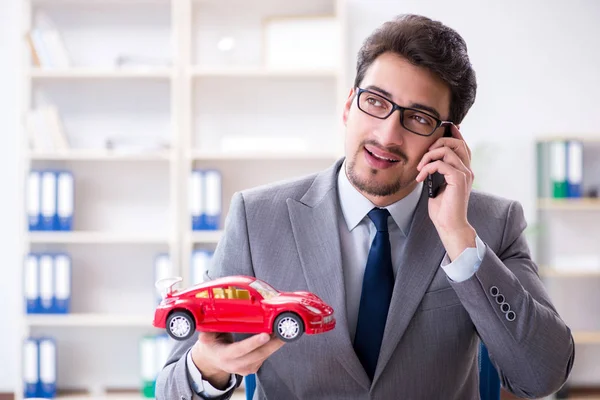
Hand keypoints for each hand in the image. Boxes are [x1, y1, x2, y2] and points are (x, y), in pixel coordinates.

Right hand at [191, 332, 284, 389]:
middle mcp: (236, 364)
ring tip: (283, 330)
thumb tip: (208, 319)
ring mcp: (246, 369)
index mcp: (224, 356)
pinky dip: (272, 346)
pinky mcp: (254, 368)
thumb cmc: (212, 345)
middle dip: (273, 343)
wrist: (213, 361)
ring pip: (264, 355)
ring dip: (276, 343)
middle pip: (258, 354)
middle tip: (283, 331)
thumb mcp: (207, 337)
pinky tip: (277, 336)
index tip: (265, 335)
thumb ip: (208, 330)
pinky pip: (265, 356)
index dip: (254, 343)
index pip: (240, 349)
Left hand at [415, 124, 475, 259]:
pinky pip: (442, 164)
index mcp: (464, 171)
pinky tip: (421, 176)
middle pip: (457, 143)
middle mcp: (467, 170)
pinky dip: (428, 167)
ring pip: (448, 151)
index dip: (454, 135)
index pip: (462, 146)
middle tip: (424, 154)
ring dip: (429, 156)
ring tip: (420, 167)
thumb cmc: (443, 209)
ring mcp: (464, 174)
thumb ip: (438, 172)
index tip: (443, 128)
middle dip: (438, 143)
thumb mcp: (438, 186)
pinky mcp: (458, 180)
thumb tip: (428, 162)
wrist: (449, 225)